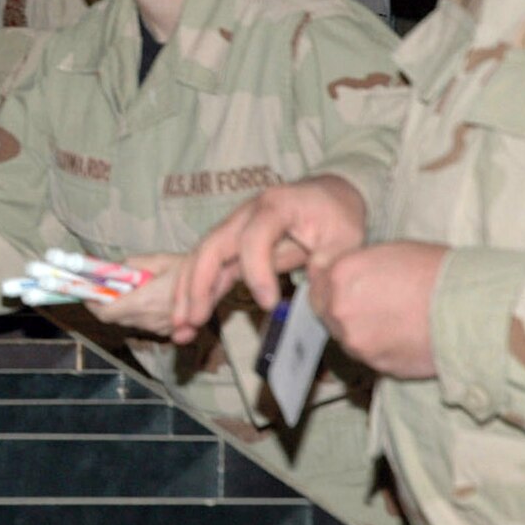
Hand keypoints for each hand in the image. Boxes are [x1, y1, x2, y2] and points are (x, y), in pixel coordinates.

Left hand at [87, 253, 180, 336]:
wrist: (215, 279)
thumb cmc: (184, 266)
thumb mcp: (153, 260)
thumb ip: (127, 267)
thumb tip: (107, 269)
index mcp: (143, 302)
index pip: (106, 314)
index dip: (92, 305)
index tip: (86, 294)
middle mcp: (149, 320)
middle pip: (115, 319)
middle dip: (105, 306)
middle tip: (101, 290)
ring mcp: (160, 328)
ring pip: (129, 323)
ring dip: (121, 310)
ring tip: (122, 291)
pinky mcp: (169, 330)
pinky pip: (144, 324)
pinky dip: (137, 314)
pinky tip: (142, 298)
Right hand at [171, 175, 366, 343]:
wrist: (327, 195)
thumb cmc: (336, 214)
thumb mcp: (345, 236)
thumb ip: (331, 261)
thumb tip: (315, 288)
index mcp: (273, 207)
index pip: (253, 240)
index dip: (257, 273)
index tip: (271, 305)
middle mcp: (243, 216)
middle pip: (210, 248)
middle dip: (197, 285)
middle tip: (193, 320)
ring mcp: (232, 231)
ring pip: (199, 260)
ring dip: (186, 294)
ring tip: (179, 329)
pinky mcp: (230, 249)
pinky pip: (207, 271)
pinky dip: (194, 295)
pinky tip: (187, 322)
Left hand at [309, 241, 444, 377]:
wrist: (473, 308)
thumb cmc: (438, 272)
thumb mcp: (389, 252)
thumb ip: (356, 266)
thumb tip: (341, 275)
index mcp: (340, 275)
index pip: (316, 283)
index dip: (330, 285)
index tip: (344, 288)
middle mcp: (340, 309)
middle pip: (327, 312)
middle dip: (343, 309)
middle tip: (373, 306)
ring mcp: (358, 341)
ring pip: (348, 338)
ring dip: (362, 332)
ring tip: (394, 322)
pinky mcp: (378, 365)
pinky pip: (371, 357)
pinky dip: (382, 349)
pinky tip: (404, 337)